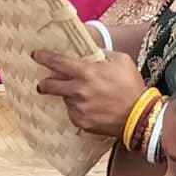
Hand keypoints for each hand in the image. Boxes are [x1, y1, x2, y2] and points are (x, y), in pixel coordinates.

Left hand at [33, 47, 147, 136]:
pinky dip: (78, 109)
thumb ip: (103, 54)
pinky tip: (91, 108)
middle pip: (49, 86)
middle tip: (43, 83)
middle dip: (43, 84)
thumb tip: (92, 52)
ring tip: (85, 97)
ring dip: (69, 96)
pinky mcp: (81, 122)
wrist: (140, 116)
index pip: (58, 63)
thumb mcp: (122, 60)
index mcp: (86, 73)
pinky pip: (73, 113)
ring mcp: (78, 108)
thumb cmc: (132, 85)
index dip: (44, 57)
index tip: (35, 55)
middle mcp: (78, 91)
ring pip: (65, 99)